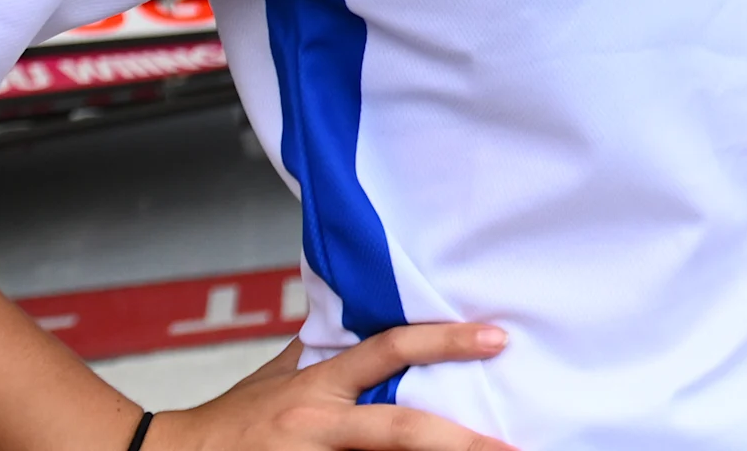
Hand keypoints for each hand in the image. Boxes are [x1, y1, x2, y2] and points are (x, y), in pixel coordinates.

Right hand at [149, 323, 515, 450]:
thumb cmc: (234, 421)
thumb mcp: (280, 374)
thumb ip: (326, 348)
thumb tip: (368, 310)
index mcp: (318, 386)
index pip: (389, 349)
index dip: (444, 340)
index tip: (496, 337)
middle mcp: (317, 425)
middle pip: (399, 430)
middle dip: (461, 442)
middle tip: (512, 448)